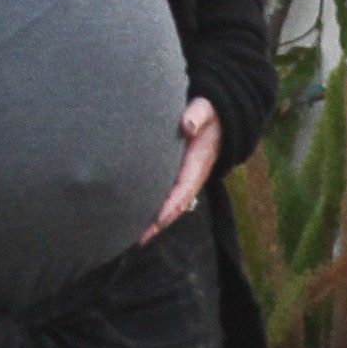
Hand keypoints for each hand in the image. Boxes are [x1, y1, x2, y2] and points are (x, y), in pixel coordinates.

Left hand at [138, 97, 220, 245]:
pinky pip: (163, 195)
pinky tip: (132, 218)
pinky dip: (150, 208)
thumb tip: (187, 125)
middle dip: (157, 223)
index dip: (171, 206)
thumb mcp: (206, 109)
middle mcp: (190, 176)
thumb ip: (198, 115)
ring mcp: (182, 178)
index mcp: (198, 163)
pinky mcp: (174, 175)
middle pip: (174, 205)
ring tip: (129, 236)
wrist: (216, 117)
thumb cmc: (209, 113)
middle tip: (137, 238)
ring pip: (167, 204)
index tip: (158, 220)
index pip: (184, 189)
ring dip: (152, 220)